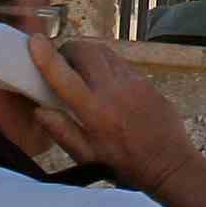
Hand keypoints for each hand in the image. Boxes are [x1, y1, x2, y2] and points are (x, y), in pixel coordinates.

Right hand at [27, 35, 200, 193]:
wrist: (170, 163)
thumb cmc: (125, 165)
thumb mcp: (88, 157)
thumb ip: (62, 132)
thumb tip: (39, 110)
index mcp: (95, 113)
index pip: (65, 77)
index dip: (47, 57)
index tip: (35, 41)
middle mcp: (114, 91)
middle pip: (85, 52)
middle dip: (68, 51)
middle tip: (62, 62)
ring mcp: (133, 82)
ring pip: (103, 51)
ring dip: (87, 53)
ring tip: (81, 68)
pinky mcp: (146, 80)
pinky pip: (120, 61)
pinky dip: (105, 62)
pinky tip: (103, 77)